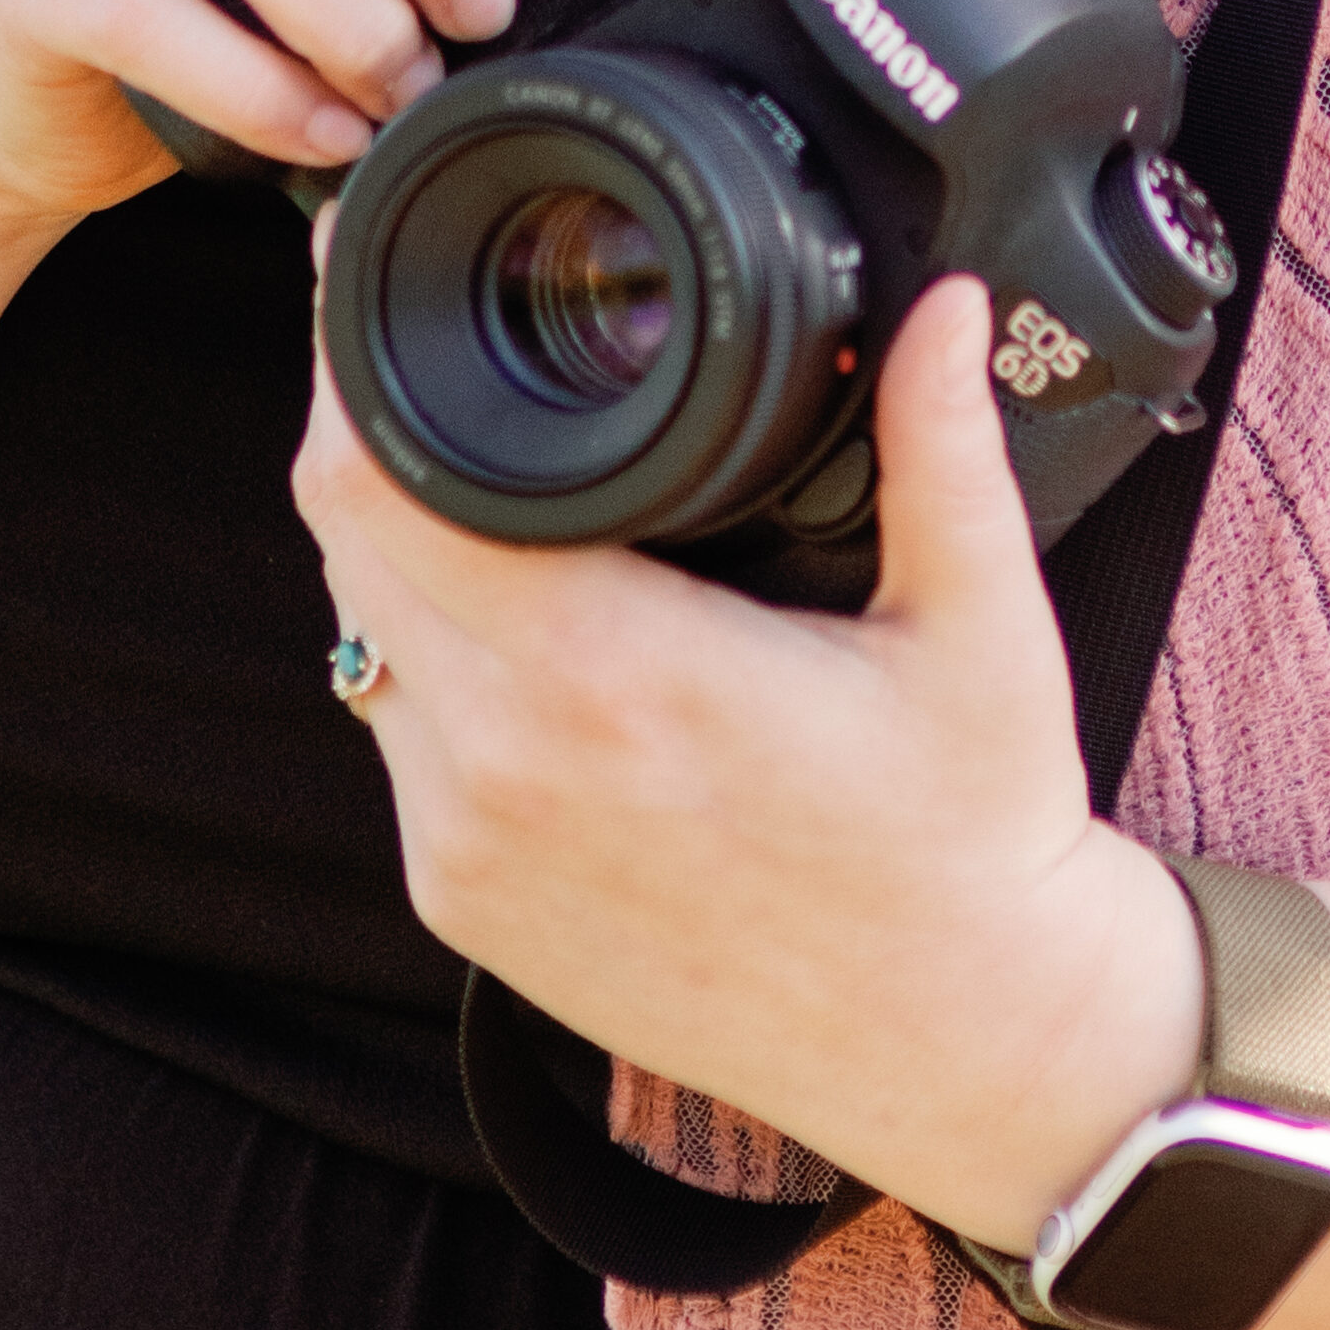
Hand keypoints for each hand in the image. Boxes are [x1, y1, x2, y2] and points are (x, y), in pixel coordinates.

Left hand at [299, 277, 1204, 1252]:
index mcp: (614, 675)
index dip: (356, 367)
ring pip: (357, 636)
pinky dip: (422, 652)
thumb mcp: (982, 622)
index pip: (388, 485)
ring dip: (390, 543)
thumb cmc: (975, 837)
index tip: (379, 281)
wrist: (962, 1048)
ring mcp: (469, 851)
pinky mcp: (463, 912)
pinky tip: (501, 605)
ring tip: (470, 461)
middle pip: (346, 540)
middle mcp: (507, 768)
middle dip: (366, 427)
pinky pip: (395, 734)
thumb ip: (945, 442)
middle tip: (418, 336)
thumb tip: (946, 299)